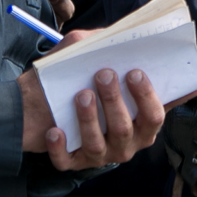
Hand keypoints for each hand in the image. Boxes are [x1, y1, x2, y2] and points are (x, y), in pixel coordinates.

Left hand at [15, 30, 189, 169]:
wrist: (42, 106)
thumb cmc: (81, 83)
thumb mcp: (97, 64)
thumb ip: (108, 49)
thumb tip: (118, 34)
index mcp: (140, 122)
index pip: (154, 115)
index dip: (147, 96)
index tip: (135, 72)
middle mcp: (125, 143)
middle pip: (125, 128)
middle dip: (114, 101)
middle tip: (104, 75)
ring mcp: (100, 155)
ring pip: (98, 145)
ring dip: (89, 120)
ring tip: (81, 95)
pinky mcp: (74, 162)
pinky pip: (68, 160)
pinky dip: (60, 147)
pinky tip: (54, 131)